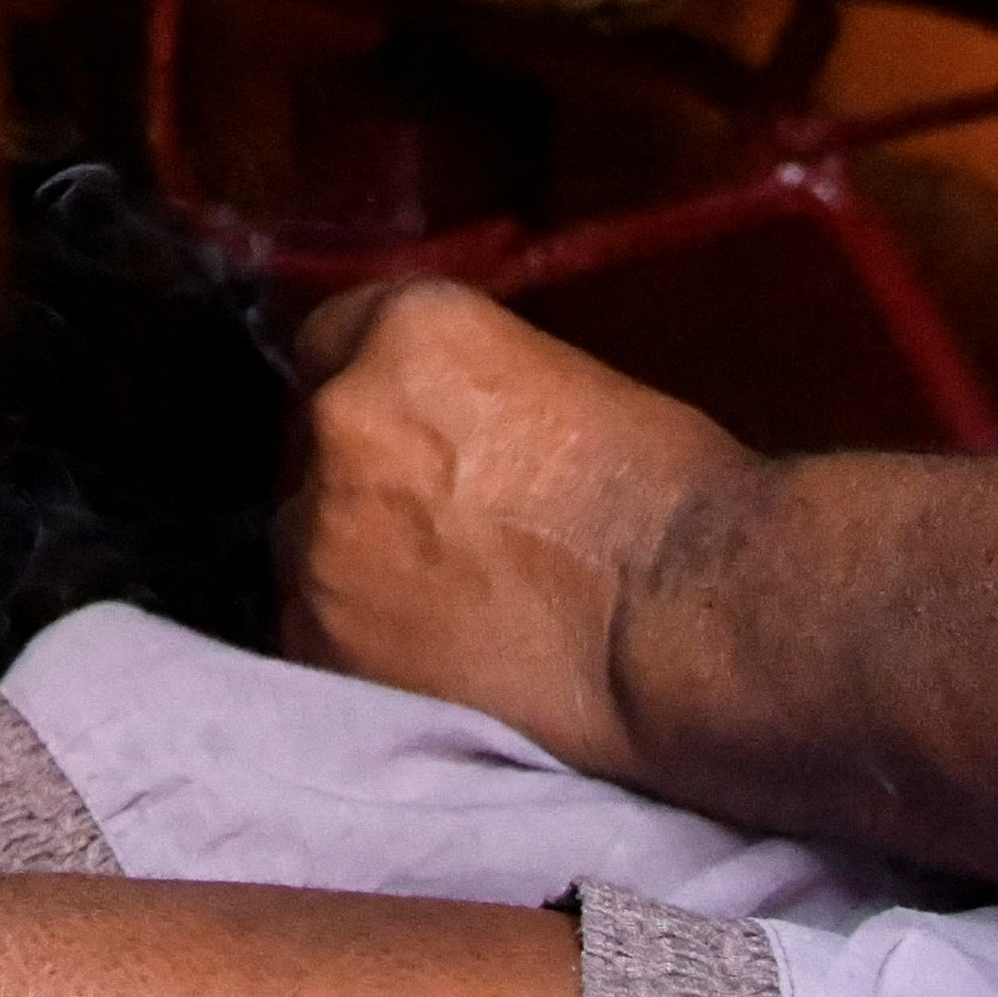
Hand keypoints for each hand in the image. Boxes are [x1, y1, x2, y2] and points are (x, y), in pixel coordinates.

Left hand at [270, 277, 746, 780]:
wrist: (690, 624)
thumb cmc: (671, 502)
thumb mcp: (566, 387)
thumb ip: (472, 397)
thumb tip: (447, 431)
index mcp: (410, 331)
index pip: (335, 338)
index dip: (380, 397)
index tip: (412, 441)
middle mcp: (342, 413)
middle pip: (317, 444)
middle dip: (366, 482)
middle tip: (443, 537)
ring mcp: (318, 529)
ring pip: (307, 542)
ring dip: (357, 567)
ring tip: (447, 613)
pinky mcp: (317, 634)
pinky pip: (313, 630)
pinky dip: (358, 646)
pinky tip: (431, 665)